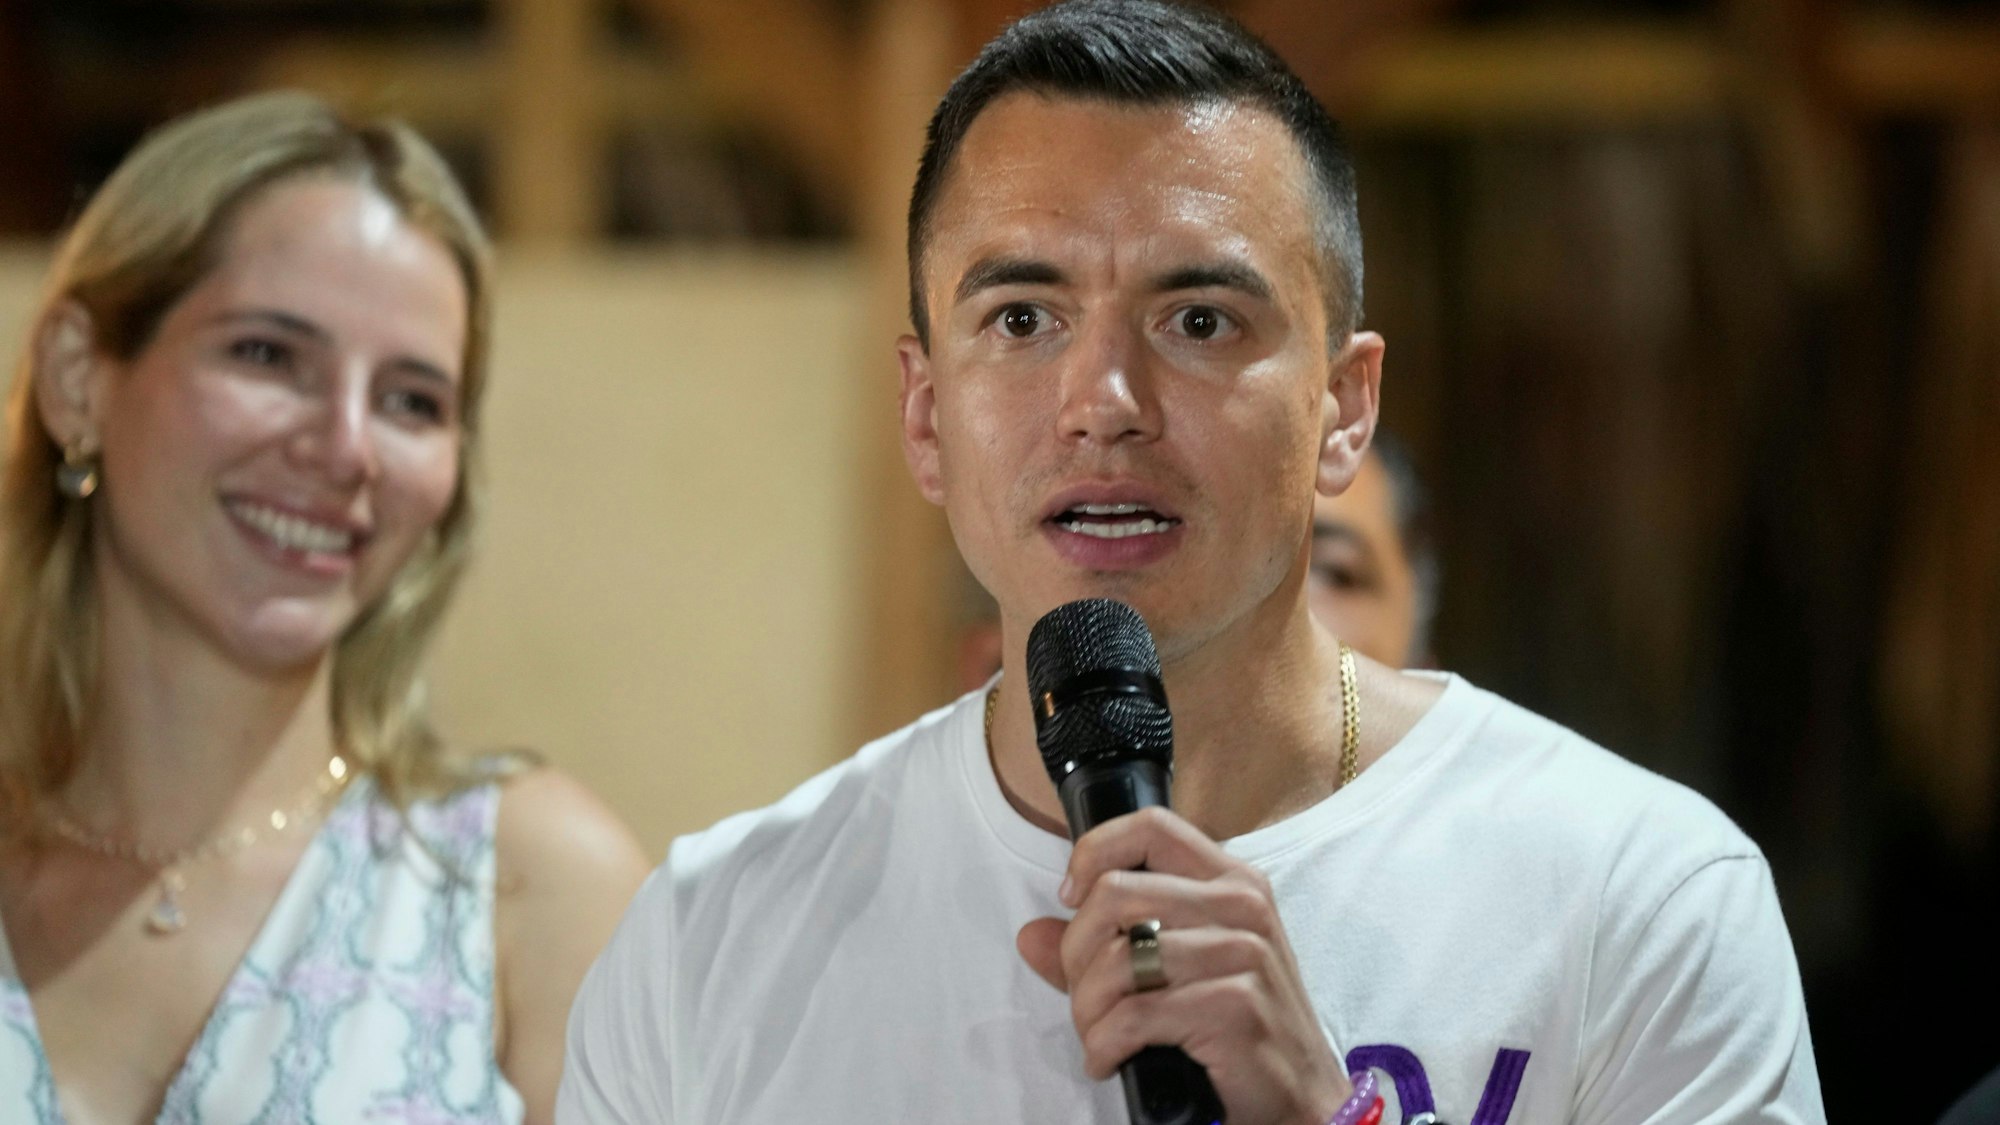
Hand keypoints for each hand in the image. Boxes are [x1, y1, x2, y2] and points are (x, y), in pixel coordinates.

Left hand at [1017, 806, 1352, 1124]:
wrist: (1304, 1098)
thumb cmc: (1240, 1028)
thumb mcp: (1180, 971)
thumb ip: (1105, 946)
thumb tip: (1031, 934)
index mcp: (1232, 880)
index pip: (1150, 827)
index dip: (1093, 853)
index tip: (1071, 899)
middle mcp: (1241, 906)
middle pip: (1113, 894)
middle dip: (1077, 954)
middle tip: (1086, 997)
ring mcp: (1243, 954)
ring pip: (1116, 960)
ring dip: (1088, 1010)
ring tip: (1098, 1035)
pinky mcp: (1235, 1007)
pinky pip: (1133, 1016)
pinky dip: (1103, 1046)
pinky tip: (1109, 1060)